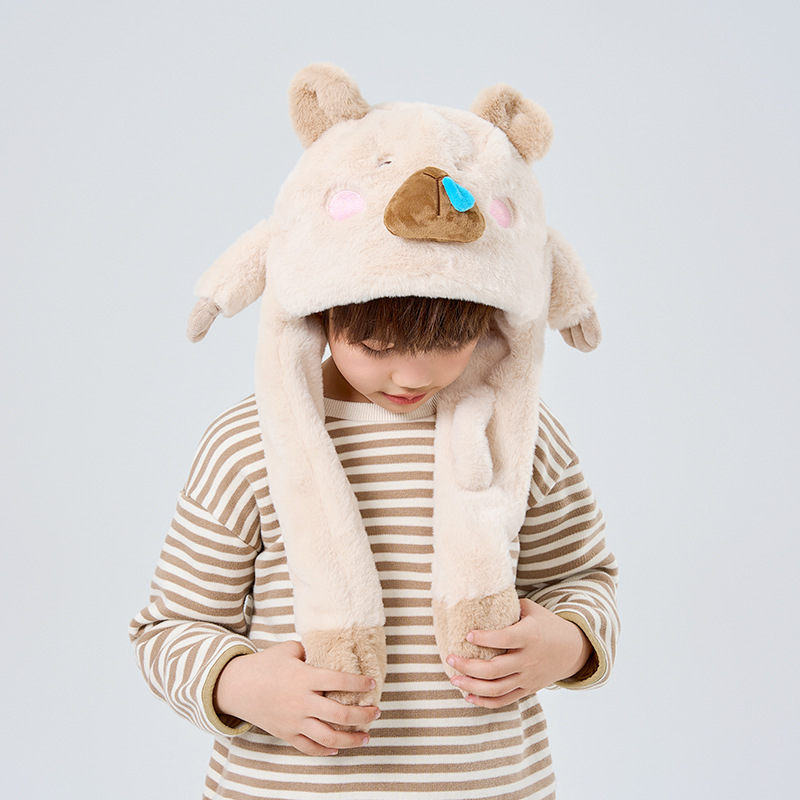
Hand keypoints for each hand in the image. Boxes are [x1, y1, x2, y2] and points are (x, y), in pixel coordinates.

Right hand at [214, 640, 379, 755]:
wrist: (236, 686)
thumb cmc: (264, 664)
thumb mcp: (289, 650)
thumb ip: (311, 651)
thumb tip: (330, 650)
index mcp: (304, 677)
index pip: (339, 680)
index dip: (359, 683)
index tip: (372, 683)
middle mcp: (302, 702)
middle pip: (340, 714)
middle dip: (363, 715)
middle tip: (377, 712)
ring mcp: (294, 721)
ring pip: (329, 736)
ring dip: (351, 739)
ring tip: (366, 736)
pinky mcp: (286, 734)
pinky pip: (309, 747)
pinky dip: (326, 750)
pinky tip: (337, 747)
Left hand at [446, 598, 592, 707]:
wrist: (573, 650)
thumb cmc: (547, 625)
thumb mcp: (532, 610)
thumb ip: (508, 607)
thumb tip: (480, 598)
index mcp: (529, 636)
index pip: (504, 639)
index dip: (484, 638)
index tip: (467, 634)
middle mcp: (528, 660)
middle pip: (494, 669)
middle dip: (468, 666)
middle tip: (450, 657)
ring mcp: (527, 678)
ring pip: (496, 689)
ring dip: (471, 686)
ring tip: (454, 679)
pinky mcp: (527, 689)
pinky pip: (504, 700)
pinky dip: (485, 702)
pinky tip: (468, 697)